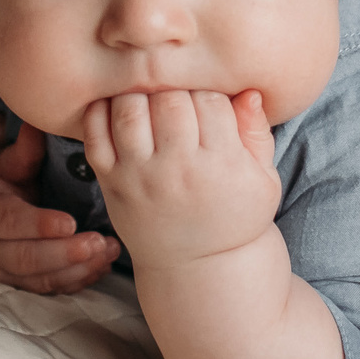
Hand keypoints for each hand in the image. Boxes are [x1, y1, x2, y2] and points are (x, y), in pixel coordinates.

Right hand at [0, 125, 122, 292]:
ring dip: (76, 270)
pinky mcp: (10, 286)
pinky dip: (73, 281)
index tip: (70, 223)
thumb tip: (38, 124)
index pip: (8, 221)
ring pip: (36, 280)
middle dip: (64, 254)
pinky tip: (98, 267)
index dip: (38, 225)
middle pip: (24, 258)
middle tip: (99, 243)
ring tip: (108, 253)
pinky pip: (43, 290)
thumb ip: (21, 152)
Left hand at [80, 89, 280, 268]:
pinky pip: (95, 133)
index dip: (210, 93)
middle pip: (169, 99)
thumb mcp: (264, 181)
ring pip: (130, 108)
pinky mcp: (111, 182)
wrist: (200, 268)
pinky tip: (119, 109)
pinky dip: (102, 112)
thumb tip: (248, 91)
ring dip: (140, 94)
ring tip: (151, 100)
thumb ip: (257, 133)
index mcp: (221, 165)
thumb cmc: (236, 217)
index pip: (211, 100)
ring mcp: (139, 176)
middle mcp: (177, 170)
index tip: (209, 103)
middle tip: (179, 98)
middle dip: (176, 90)